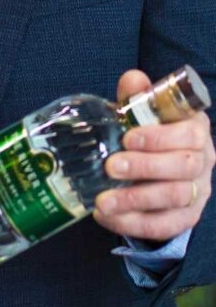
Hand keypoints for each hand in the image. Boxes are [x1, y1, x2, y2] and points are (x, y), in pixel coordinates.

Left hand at [93, 69, 214, 241]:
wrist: (159, 159)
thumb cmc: (149, 129)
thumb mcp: (144, 110)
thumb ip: (138, 95)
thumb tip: (134, 79)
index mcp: (196, 131)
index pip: (189, 135)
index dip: (159, 138)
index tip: (127, 139)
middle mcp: (203, 162)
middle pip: (182, 169)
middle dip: (144, 169)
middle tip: (110, 167)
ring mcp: (198, 192)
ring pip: (174, 200)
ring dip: (136, 201)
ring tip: (102, 201)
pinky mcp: (187, 218)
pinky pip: (165, 226)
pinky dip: (135, 224)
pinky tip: (106, 218)